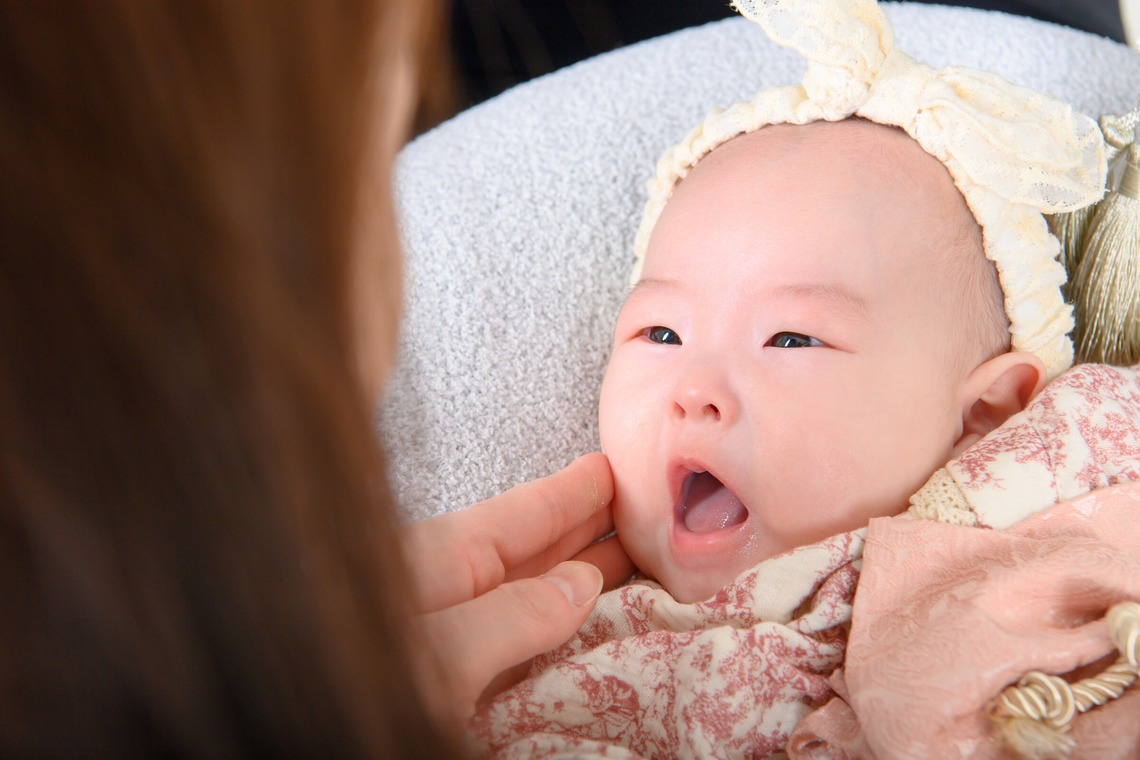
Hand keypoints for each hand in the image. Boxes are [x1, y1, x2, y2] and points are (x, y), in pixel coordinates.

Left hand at [401, 453, 633, 720]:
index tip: (614, 468)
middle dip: (590, 530)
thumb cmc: (358, 691)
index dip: (574, 490)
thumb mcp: (440, 653)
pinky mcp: (459, 690)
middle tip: (645, 512)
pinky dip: (566, 636)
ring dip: (585, 584)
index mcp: (437, 563)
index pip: (521, 514)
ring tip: (638, 565)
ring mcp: (455, 644)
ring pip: (536, 601)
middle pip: (534, 551)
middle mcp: (450, 596)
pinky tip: (594, 636)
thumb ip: (512, 614)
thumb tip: (581, 582)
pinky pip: (526, 651)